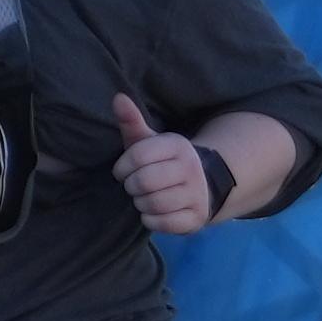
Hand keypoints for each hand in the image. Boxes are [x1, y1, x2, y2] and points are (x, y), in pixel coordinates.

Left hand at [110, 93, 211, 234]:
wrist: (203, 183)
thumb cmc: (164, 162)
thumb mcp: (150, 141)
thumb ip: (132, 121)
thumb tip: (117, 97)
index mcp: (178, 146)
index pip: (137, 156)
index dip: (122, 167)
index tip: (122, 171)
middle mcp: (191, 168)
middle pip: (143, 182)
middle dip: (130, 186)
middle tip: (133, 186)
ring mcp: (197, 194)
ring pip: (152, 204)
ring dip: (140, 203)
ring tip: (143, 198)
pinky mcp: (197, 217)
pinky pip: (162, 223)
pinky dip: (150, 220)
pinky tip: (153, 212)